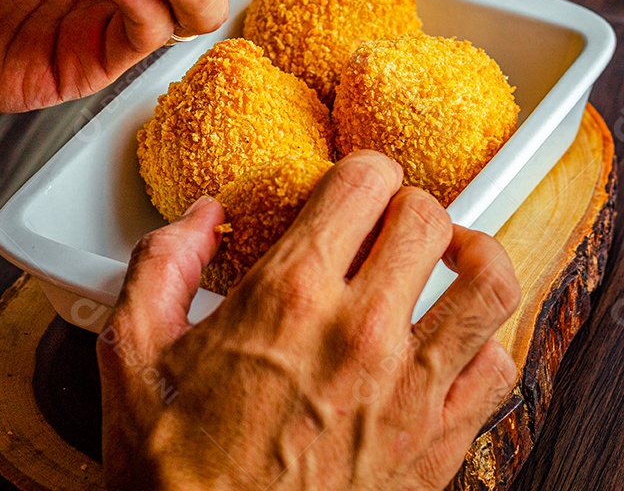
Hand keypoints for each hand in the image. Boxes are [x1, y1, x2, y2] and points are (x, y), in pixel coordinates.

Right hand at [98, 152, 519, 490]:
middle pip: (430, 217)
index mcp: (289, 296)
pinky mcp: (439, 443)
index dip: (364, 171)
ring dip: (472, 257)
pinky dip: (484, 342)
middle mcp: (360, 332)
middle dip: (408, 207)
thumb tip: (200, 217)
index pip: (366, 182)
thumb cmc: (178, 472)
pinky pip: (498, 368)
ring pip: (488, 283)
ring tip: (447, 259)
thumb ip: (161, 262)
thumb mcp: (134, 353)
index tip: (355, 187)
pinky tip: (451, 339)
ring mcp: (409, 389)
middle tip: (389, 225)